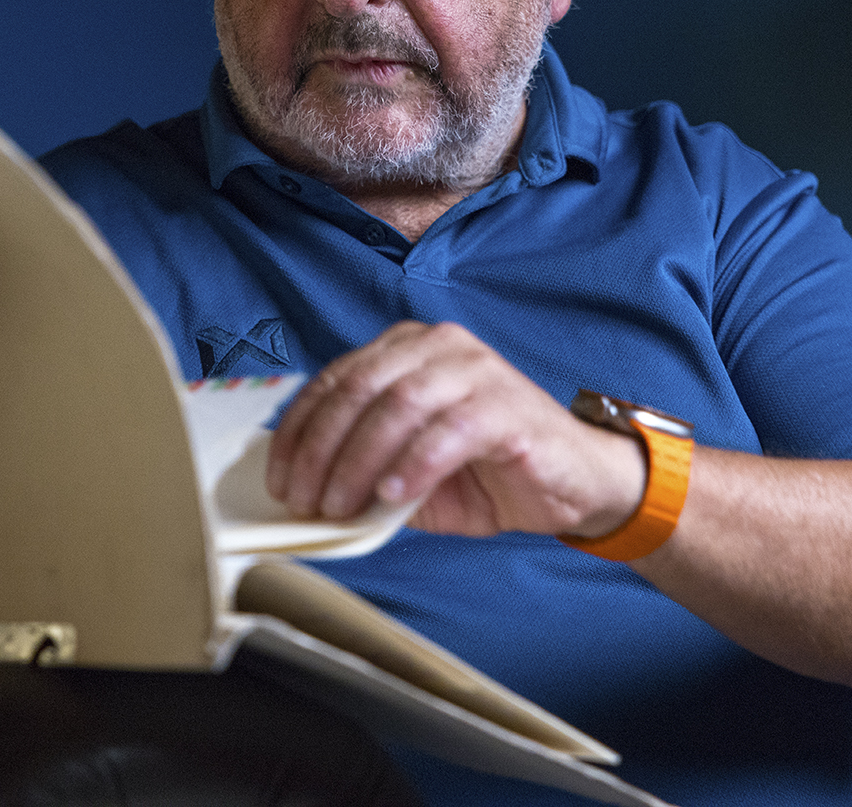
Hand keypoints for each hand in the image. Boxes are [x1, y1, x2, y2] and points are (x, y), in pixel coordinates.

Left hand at [264, 321, 646, 538]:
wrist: (572, 483)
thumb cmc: (484, 471)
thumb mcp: (406, 470)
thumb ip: (362, 465)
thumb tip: (303, 488)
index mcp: (405, 350)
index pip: (335, 380)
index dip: (299, 431)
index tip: (279, 480)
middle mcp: (438, 347)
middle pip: (359, 389)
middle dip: (321, 450)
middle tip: (307, 500)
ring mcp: (475, 370)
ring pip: (397, 406)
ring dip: (359, 461)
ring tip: (343, 505)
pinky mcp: (507, 405)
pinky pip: (449, 430)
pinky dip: (413, 465)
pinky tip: (394, 496)